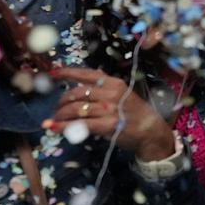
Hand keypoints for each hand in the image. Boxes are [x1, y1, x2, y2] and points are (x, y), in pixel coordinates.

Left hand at [44, 66, 176, 160]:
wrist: (151, 131)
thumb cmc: (135, 112)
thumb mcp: (123, 93)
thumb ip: (105, 85)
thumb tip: (86, 78)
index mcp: (113, 83)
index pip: (86, 74)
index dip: (67, 72)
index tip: (53, 73)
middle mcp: (110, 93)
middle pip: (77, 93)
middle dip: (61, 101)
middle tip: (56, 109)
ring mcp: (108, 109)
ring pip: (75, 108)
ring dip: (60, 114)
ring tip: (54, 120)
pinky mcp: (107, 125)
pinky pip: (80, 124)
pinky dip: (63, 126)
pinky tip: (53, 128)